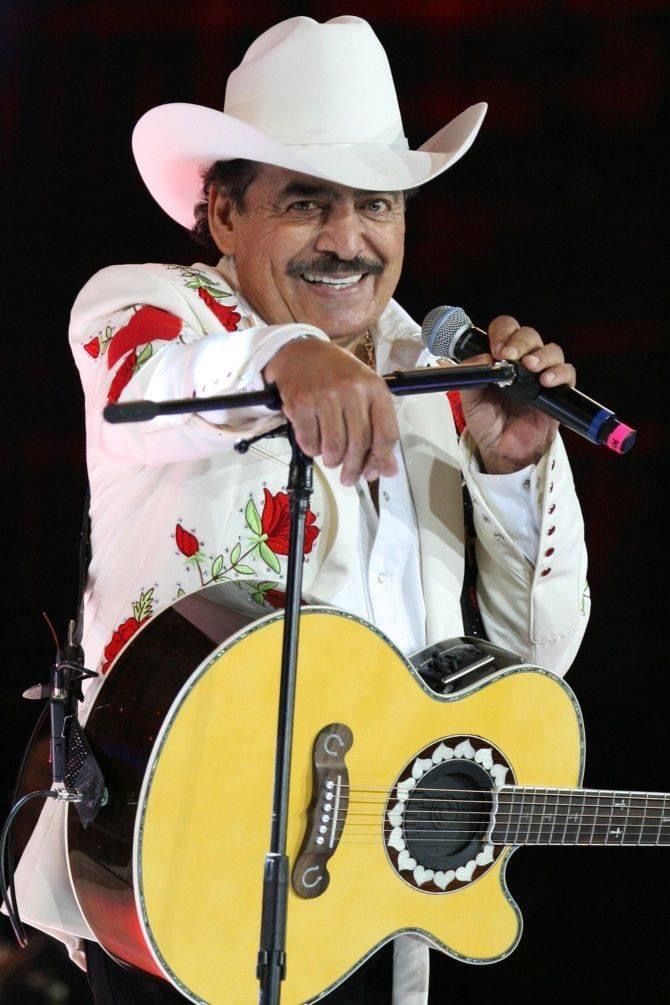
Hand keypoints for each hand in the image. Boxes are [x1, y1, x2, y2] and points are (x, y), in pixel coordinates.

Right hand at [263, 339, 398, 485]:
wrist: (301, 352)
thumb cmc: (338, 376)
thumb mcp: (365, 394)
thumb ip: (379, 430)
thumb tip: (388, 471)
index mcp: (375, 388)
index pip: (386, 434)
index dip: (380, 460)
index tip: (371, 473)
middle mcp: (352, 390)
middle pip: (359, 444)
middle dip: (353, 469)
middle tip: (348, 479)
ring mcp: (325, 396)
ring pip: (334, 448)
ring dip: (332, 461)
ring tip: (330, 458)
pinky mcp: (301, 403)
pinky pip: (310, 442)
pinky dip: (312, 450)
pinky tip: (314, 443)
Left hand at [458, 315, 575, 472]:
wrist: (501, 450)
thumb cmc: (487, 422)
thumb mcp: (470, 400)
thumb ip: (471, 377)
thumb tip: (482, 358)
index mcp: (501, 357)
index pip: (505, 329)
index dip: (502, 332)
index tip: (496, 349)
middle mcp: (523, 361)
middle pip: (529, 335)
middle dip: (520, 341)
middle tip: (509, 355)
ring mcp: (542, 374)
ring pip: (551, 350)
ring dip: (541, 355)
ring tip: (530, 367)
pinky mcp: (558, 391)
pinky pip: (567, 373)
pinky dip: (559, 373)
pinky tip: (546, 381)